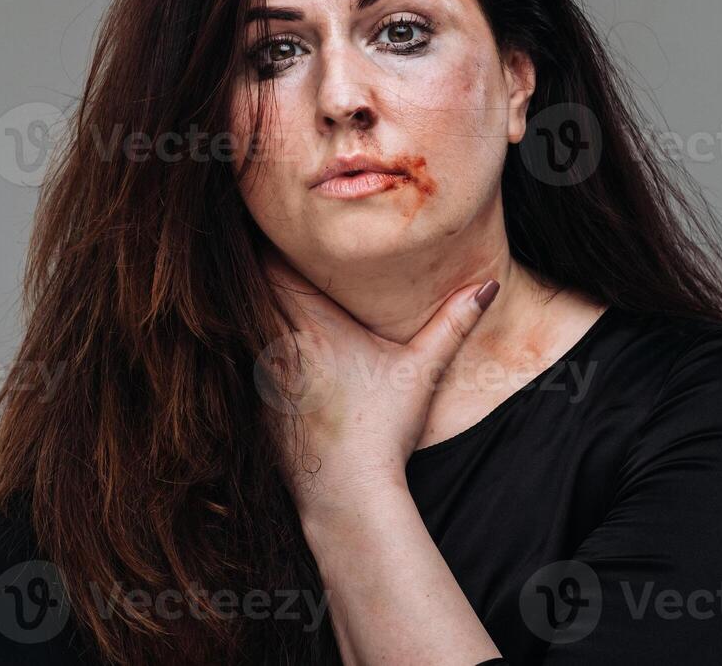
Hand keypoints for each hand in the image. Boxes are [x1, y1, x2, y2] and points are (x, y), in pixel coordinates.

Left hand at [255, 248, 499, 519]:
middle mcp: (278, 343)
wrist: (348, 495)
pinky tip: (234, 339)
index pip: (273, 265)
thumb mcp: (422, 372)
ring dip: (239, 302)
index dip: (269, 242)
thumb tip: (489, 285)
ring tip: (236, 282)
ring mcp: (258, 374)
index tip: (275, 224)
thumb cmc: (384, 431)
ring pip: (235, 320)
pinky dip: (235, 343)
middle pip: (247, 286)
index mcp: (315, 326)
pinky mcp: (250, 401)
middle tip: (257, 239)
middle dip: (250, 265)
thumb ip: (453, 323)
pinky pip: (232, 358)